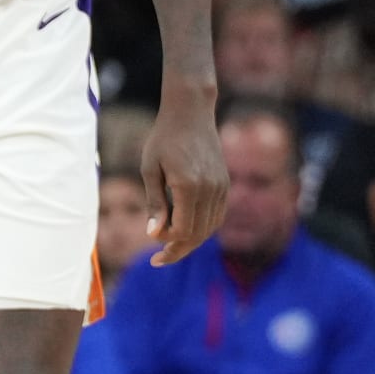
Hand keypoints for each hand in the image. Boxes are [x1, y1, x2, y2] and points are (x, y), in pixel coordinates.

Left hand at [140, 91, 226, 266]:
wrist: (190, 113)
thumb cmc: (163, 138)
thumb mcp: (150, 168)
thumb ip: (154, 202)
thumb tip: (153, 235)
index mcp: (188, 186)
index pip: (182, 231)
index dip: (167, 245)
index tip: (152, 252)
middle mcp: (209, 190)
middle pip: (197, 234)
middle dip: (179, 250)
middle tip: (160, 260)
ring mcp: (221, 188)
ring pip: (209, 228)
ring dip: (191, 241)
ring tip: (171, 246)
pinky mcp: (225, 184)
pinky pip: (216, 215)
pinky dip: (203, 227)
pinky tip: (187, 228)